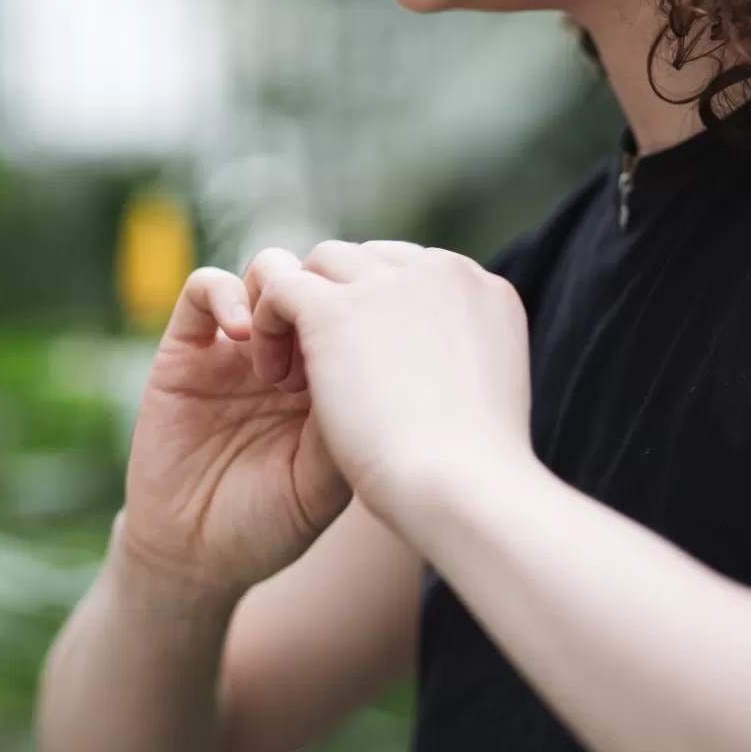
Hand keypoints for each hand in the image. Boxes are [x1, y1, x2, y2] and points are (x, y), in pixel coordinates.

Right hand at [119, 256, 350, 597]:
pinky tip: (242, 334)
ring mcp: (237, 348)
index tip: (366, 359)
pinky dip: (226, 295)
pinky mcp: (186, 350)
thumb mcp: (324, 484)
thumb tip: (368, 362)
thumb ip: (344, 424)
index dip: (365, 315)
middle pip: (319, 280)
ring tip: (280, 366)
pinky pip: (205, 289)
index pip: (359, 312)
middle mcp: (290, 352)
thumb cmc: (269, 525)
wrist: (195, 555)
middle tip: (325, 358)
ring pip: (268, 271)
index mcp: (334, 377)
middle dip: (326, 303)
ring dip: (280, 298)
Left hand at [250, 241, 532, 525]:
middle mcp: (441, 271)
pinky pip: (282, 286)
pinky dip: (267, 324)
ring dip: (301, 310)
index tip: (365, 364)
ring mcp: (388, 284)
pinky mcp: (335, 308)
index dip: (380, 311)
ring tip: (292, 376)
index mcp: (483, 290)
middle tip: (324, 372)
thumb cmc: (476, 474)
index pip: (416, 273)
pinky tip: (270, 375)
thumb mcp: (480, 401)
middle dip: (340, 304)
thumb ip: (454, 366)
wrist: (460, 491)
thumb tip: (426, 371)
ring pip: (324, 263)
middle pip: (370, 260)